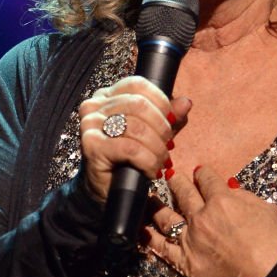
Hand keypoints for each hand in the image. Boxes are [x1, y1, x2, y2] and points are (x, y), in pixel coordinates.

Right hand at [79, 76, 190, 201]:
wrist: (106, 191)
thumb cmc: (127, 160)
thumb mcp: (153, 135)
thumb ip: (169, 118)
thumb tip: (185, 102)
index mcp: (107, 96)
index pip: (138, 85)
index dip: (161, 102)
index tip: (171, 120)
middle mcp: (94, 106)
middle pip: (139, 105)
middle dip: (161, 128)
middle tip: (168, 146)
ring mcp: (90, 125)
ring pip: (137, 127)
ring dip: (157, 148)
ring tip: (161, 162)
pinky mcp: (92, 147)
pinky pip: (130, 149)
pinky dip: (147, 161)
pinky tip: (151, 171)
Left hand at [145, 165, 276, 276]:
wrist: (270, 273)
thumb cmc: (274, 242)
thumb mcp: (265, 208)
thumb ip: (244, 196)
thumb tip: (230, 189)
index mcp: (222, 200)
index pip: (207, 180)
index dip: (202, 173)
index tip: (198, 171)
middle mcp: (202, 216)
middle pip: (184, 194)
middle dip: (176, 182)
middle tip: (170, 175)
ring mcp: (191, 239)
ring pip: (166, 217)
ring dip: (156, 204)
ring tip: (150, 197)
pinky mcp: (185, 261)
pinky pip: (162, 249)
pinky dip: (149, 239)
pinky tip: (142, 231)